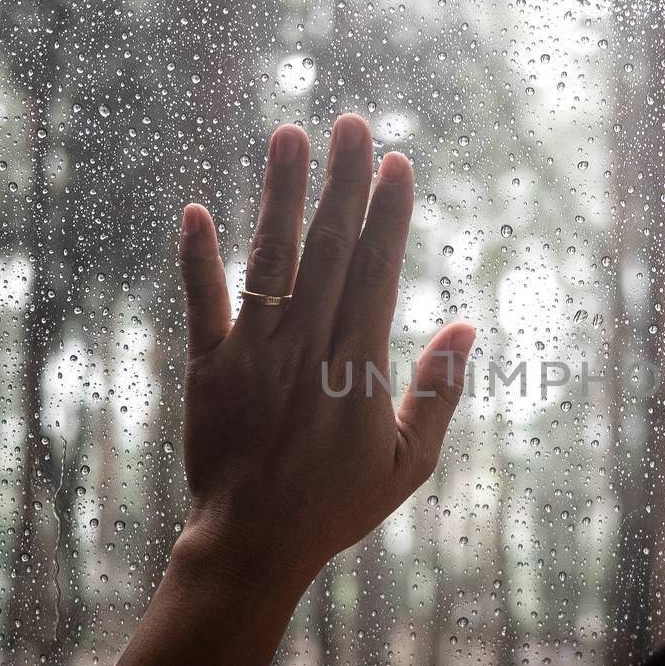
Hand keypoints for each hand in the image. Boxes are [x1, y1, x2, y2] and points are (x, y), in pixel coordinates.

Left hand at [173, 114, 474, 600]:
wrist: (254, 544)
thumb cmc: (338, 505)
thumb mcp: (410, 461)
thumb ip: (439, 392)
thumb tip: (469, 328)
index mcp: (359, 366)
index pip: (378, 272)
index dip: (389, 214)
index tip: (397, 162)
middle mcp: (307, 349)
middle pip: (330, 250)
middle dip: (344, 183)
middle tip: (351, 122)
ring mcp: (254, 356)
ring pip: (271, 261)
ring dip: (280, 195)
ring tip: (288, 135)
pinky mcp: (208, 369)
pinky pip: (202, 304)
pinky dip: (198, 259)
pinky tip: (195, 211)